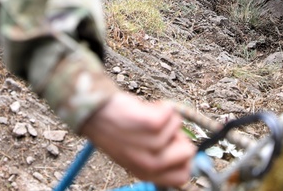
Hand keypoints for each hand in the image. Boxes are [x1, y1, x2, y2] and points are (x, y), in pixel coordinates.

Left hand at [80, 93, 194, 186]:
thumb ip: (159, 156)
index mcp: (146, 173)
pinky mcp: (149, 124)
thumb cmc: (114, 130)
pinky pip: (170, 113)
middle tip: (159, 129)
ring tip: (145, 117)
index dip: (183, 159)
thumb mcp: (135, 153)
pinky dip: (161, 106)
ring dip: (164, 117)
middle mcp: (149, 163)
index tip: (175, 145)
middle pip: (187, 152)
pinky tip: (146, 108)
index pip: (182, 177)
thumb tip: (188, 151)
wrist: (94, 112)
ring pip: (177, 127)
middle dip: (178, 136)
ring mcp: (149, 144)